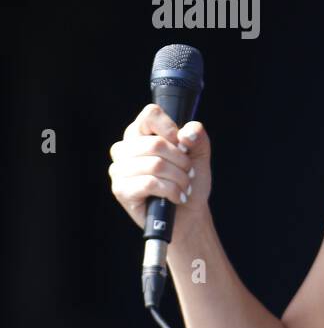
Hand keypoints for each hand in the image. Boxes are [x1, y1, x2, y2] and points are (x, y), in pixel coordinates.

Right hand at [108, 103, 211, 235]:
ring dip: (179, 178)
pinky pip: (149, 183)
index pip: (150, 114)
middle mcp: (125, 149)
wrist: (188, 213)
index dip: (170, 127)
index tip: (183, 144)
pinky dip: (171, 191)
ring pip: (155, 165)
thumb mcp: (199, 156)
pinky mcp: (121, 190)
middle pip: (155, 144)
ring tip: (184, 186)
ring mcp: (120, 170)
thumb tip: (187, 133)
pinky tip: (177, 196)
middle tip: (189, 173)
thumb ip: (197, 138)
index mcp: (141, 134)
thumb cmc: (189, 181)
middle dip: (182, 161)